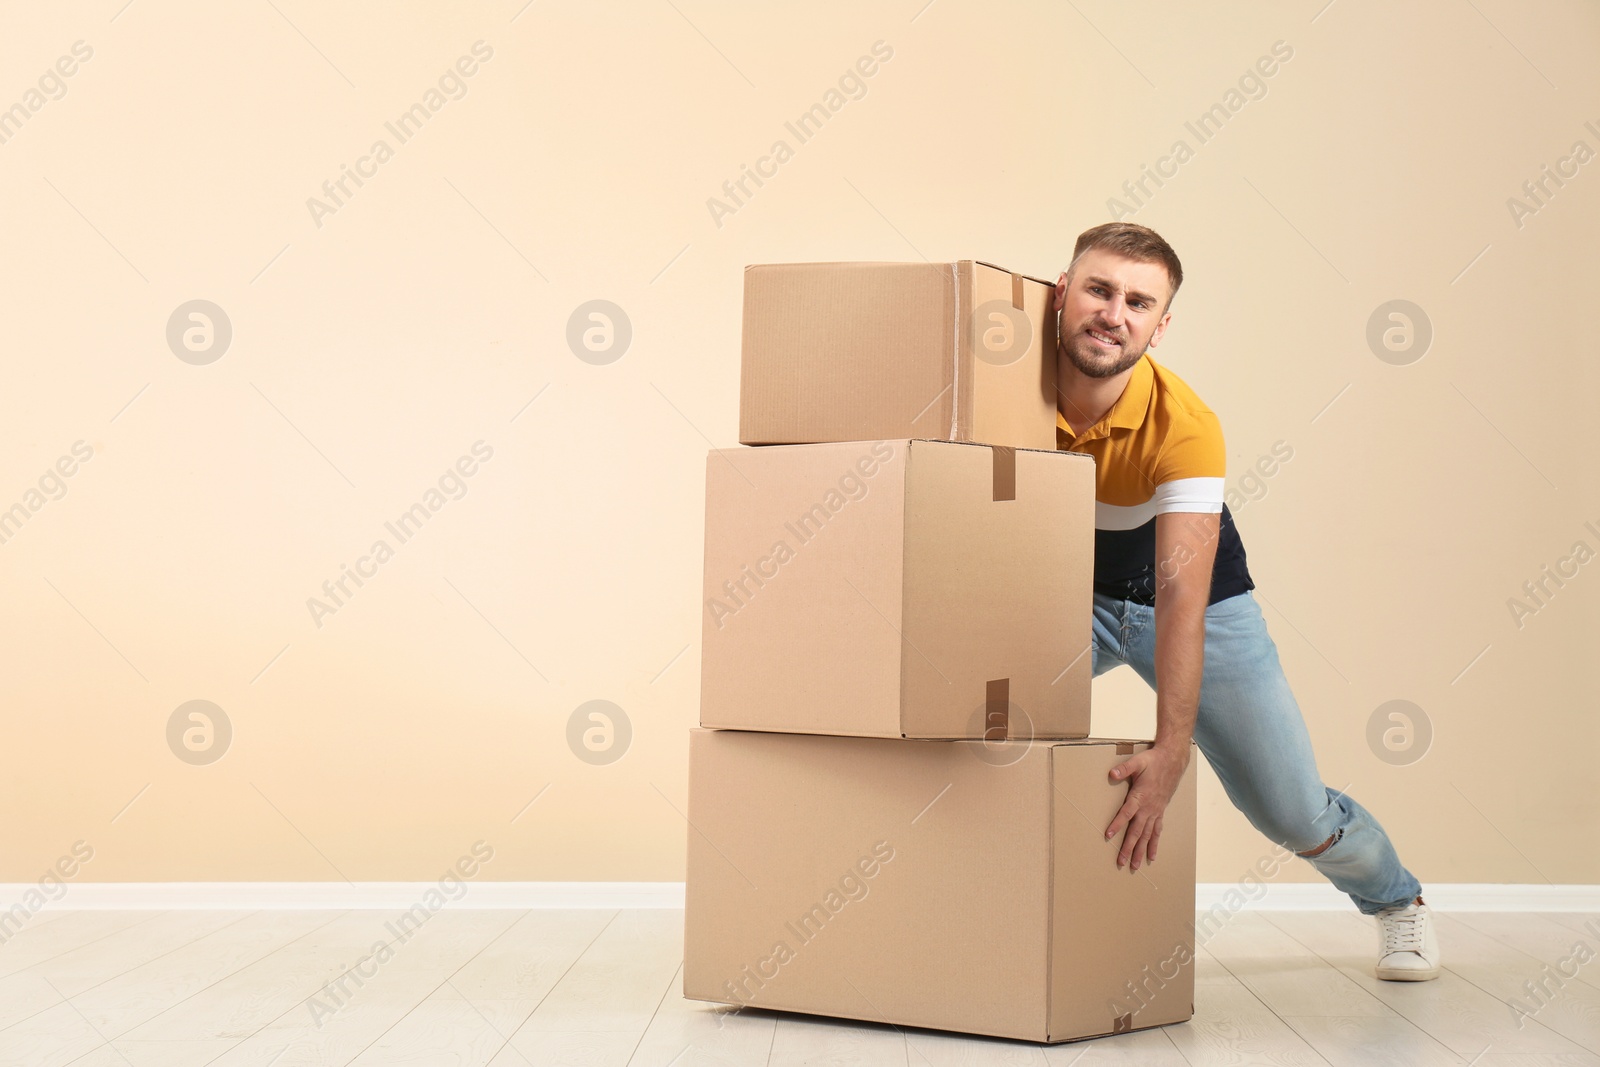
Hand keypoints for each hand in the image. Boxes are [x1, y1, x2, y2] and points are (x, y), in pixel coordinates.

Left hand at [1104, 743, 1189, 870]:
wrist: (1172, 761)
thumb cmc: (1153, 761)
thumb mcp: (1137, 762)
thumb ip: (1124, 768)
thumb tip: (1111, 774)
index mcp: (1140, 796)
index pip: (1126, 814)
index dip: (1117, 825)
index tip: (1108, 836)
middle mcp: (1148, 808)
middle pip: (1137, 831)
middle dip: (1129, 848)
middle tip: (1121, 862)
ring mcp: (1155, 812)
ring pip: (1147, 836)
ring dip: (1141, 851)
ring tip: (1135, 866)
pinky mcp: (1160, 812)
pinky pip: (1157, 831)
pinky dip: (1154, 844)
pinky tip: (1152, 856)